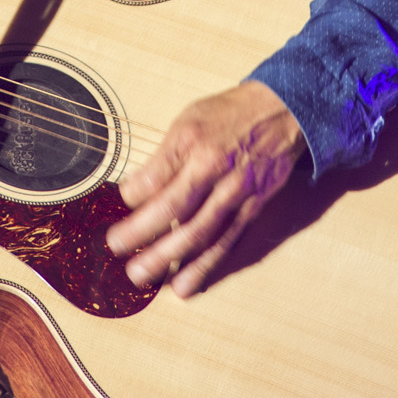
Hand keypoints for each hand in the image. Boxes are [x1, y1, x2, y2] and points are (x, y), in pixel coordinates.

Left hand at [105, 79, 304, 298]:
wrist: (280, 112)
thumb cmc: (228, 116)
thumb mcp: (188, 121)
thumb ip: (164, 157)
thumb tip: (135, 191)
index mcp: (193, 144)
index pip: (155, 178)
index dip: (132, 198)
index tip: (118, 204)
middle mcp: (215, 170)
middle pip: (174, 210)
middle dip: (141, 235)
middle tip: (117, 249)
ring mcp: (235, 193)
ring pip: (199, 234)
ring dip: (167, 259)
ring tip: (141, 275)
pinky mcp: (251, 210)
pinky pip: (225, 243)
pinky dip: (203, 267)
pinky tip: (183, 285)